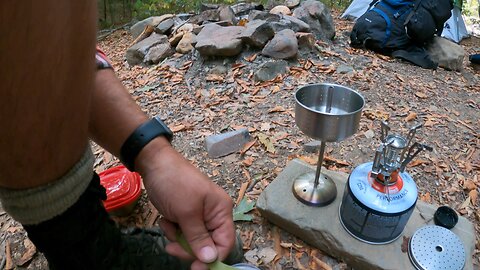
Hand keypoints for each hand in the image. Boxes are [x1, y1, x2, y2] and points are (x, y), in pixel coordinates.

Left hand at [136, 137, 234, 269]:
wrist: (154, 163)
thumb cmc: (175, 183)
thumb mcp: (187, 212)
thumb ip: (199, 237)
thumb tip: (210, 260)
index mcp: (221, 211)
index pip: (225, 243)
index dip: (212, 258)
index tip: (195, 268)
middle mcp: (214, 214)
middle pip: (208, 244)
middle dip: (189, 247)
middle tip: (172, 248)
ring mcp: (199, 215)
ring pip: (193, 241)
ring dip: (178, 237)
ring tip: (169, 224)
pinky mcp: (185, 215)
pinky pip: (182, 233)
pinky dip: (172, 230)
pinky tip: (166, 219)